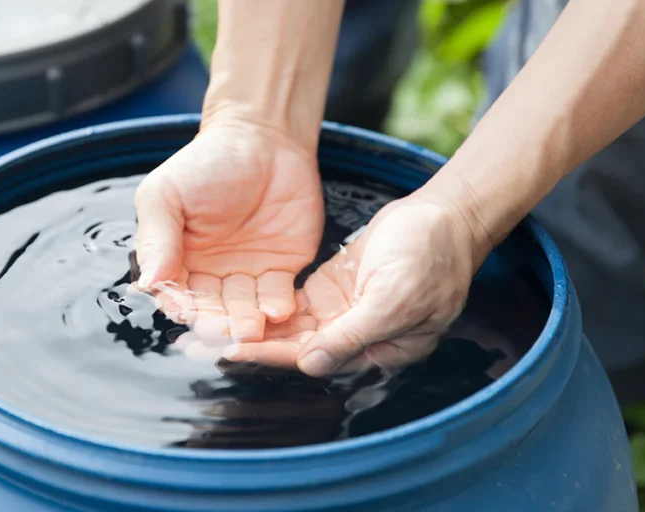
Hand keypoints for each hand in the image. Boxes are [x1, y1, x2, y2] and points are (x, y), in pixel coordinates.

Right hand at [133, 119, 323, 342]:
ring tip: (251, 328)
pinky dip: (278, 307)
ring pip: (244, 310)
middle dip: (216, 322)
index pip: (175, 293)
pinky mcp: (282, 270)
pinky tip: (278, 311)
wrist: (263, 137)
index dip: (180, 304)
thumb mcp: (167, 194)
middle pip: (210, 309)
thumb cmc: (207, 161)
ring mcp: (247, 274)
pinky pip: (278, 297)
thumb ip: (156, 237)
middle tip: (222, 331)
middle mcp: (210, 274)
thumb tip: (147, 282)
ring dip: (246, 322)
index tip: (185, 312)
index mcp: (177, 259)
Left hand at [221, 194, 487, 375]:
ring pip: (289, 328)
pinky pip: (294, 306)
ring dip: (250, 328)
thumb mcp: (395, 297)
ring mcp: (342, 314)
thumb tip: (311, 364)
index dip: (271, 355)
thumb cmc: (431, 256)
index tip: (229, 351)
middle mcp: (354, 339)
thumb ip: (352, 334)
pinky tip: (230, 301)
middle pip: (294, 347)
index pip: (313, 357)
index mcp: (376, 350)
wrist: (446, 215)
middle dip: (249, 345)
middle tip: (198, 342)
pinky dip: (265, 306)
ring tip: (205, 325)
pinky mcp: (332, 291)